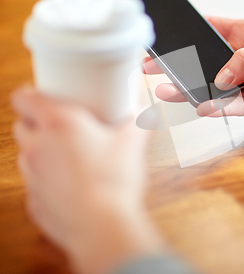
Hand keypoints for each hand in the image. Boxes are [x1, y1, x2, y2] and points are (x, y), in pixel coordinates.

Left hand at [11, 87, 163, 273]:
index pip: (24, 98)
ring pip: (26, 155)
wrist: (102, 226)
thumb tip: (145, 113)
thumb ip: (139, 122)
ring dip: (41, 151)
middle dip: (36, 122)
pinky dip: (48, 180)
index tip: (42, 95)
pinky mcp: (35, 201)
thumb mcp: (134, 142)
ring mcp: (32, 176)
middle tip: (62, 125)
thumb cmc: (114, 180)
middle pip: (21, 125)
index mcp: (58, 124)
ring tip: (67, 155)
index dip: (30, 94)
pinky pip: (36, 184)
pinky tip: (71, 184)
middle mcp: (37, 147)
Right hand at [145, 17, 243, 123]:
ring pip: (212, 87)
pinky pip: (230, 108)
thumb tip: (223, 75)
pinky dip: (216, 108)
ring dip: (191, 89)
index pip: (212, 30)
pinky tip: (203, 106)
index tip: (166, 37)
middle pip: (205, 62)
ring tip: (168, 91)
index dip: (189, 32)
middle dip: (181, 65)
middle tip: (155, 68)